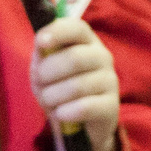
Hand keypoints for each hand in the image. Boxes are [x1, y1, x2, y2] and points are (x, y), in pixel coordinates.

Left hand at [30, 16, 122, 150]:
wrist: (79, 122)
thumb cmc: (59, 87)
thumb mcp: (45, 69)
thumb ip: (42, 54)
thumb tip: (41, 46)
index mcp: (86, 41)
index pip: (77, 28)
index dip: (58, 32)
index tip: (40, 42)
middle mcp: (102, 57)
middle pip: (75, 58)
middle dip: (48, 72)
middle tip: (39, 83)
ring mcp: (110, 81)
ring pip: (77, 86)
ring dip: (52, 96)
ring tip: (48, 101)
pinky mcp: (111, 106)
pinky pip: (85, 107)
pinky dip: (65, 112)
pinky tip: (61, 114)